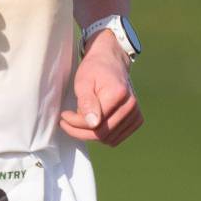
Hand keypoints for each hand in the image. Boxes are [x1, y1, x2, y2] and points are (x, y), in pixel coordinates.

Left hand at [60, 30, 143, 145]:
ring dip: (90, 134)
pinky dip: (102, 134)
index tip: (63, 116)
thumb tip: (93, 124)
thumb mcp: (83, 81)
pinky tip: (92, 122)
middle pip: (102, 134)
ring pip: (109, 139)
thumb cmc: (94, 69)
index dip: (75, 124)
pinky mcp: (136, 119)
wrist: (111, 61)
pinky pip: (116, 138)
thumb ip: (87, 102)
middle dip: (80, 131)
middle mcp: (131, 106)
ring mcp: (136, 114)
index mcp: (118, 95)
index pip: (95, 124)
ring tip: (79, 120)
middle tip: (66, 122)